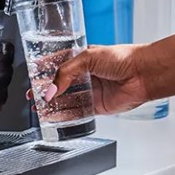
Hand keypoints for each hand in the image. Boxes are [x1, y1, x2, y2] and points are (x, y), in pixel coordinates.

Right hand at [28, 45, 150, 114]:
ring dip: (53, 104)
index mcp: (82, 59)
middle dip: (45, 90)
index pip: (58, 64)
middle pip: (60, 84)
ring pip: (67, 100)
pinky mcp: (97, 106)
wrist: (142, 73)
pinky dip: (65, 115)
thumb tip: (51, 89)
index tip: (32, 76)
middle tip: (33, 95)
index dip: (44, 70)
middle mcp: (86, 75)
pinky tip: (54, 116)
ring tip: (39, 108)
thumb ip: (66, 73)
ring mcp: (91, 91)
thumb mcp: (88, 58)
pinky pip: (78, 112)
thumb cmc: (122, 58)